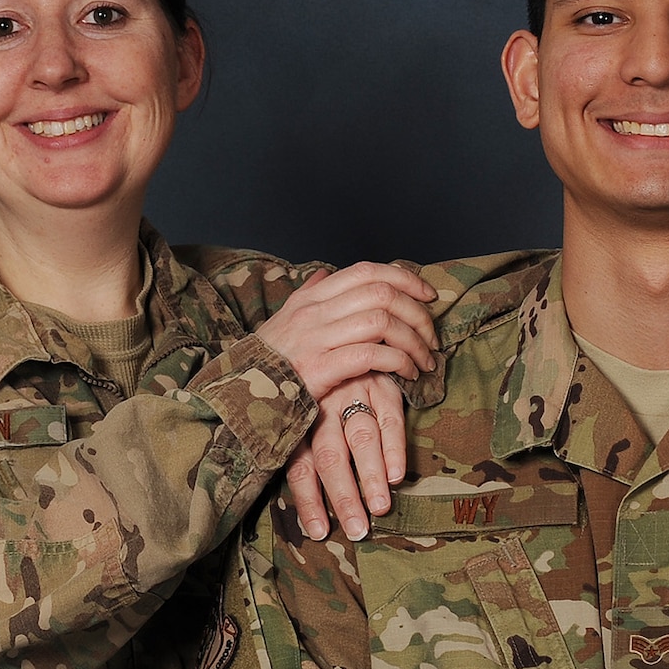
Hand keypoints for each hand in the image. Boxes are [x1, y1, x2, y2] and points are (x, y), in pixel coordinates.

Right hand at [253, 262, 437, 402]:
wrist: (237, 397)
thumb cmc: (267, 362)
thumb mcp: (284, 321)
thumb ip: (308, 295)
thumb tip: (328, 273)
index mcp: (311, 298)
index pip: (366, 271)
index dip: (405, 279)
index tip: (428, 296)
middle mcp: (314, 313)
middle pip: (382, 294)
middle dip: (417, 313)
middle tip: (431, 337)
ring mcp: (316, 340)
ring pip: (381, 323)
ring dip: (414, 341)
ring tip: (424, 360)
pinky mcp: (319, 370)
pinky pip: (371, 356)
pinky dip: (398, 363)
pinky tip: (407, 375)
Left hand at [285, 376, 406, 540]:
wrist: (342, 329)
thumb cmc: (317, 381)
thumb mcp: (299, 408)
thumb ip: (299, 446)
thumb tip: (307, 502)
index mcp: (297, 416)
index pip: (299, 464)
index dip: (308, 500)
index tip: (320, 532)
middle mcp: (322, 404)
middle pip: (329, 456)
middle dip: (343, 495)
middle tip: (357, 529)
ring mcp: (352, 392)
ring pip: (360, 438)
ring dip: (371, 476)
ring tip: (380, 507)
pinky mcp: (381, 383)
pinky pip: (390, 417)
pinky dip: (394, 447)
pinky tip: (397, 474)